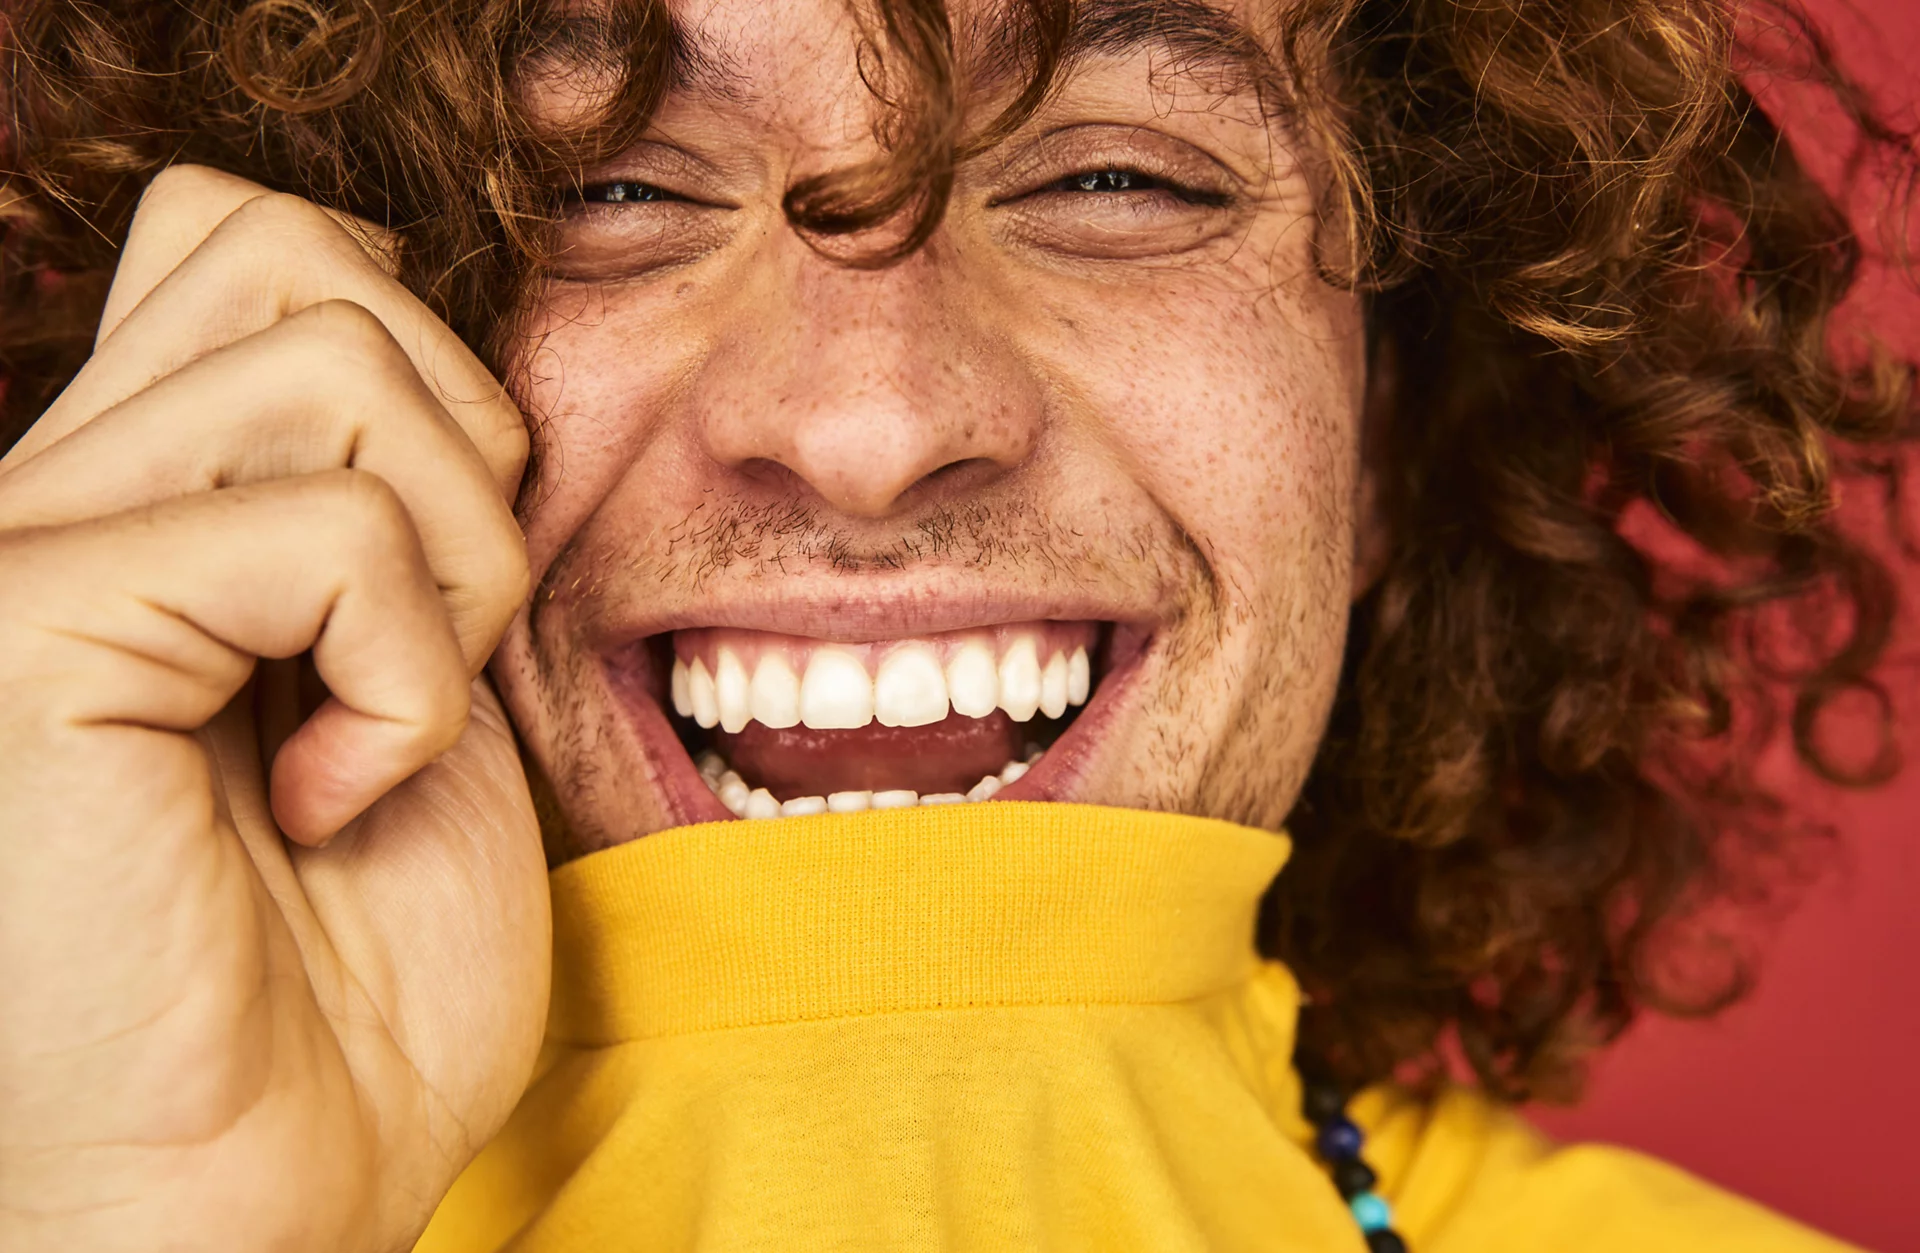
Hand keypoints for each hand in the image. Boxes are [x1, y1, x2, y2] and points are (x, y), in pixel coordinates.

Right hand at [0, 167, 548, 1252]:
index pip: (249, 241)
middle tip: (426, 650)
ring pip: (335, 356)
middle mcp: (38, 496)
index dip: (414, 368)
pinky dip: (407, 676)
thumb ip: (381, 503)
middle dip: (460, 452)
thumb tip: (407, 337)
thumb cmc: (354, 977)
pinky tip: (330, 798)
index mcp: (123, 503)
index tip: (432, 581)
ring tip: (382, 731)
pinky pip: (331, 531)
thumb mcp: (411, 686)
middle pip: (300, 256)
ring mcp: (15, 554)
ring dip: (451, 570)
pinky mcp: (25, 631)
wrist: (269, 1194)